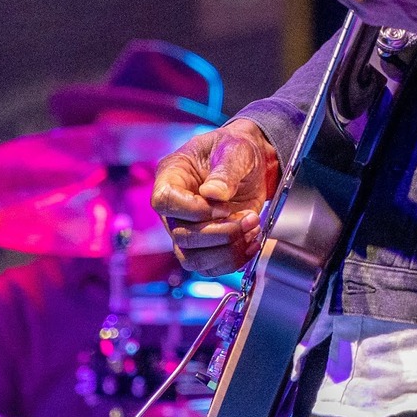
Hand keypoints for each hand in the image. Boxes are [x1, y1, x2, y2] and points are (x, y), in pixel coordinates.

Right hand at [151, 119, 280, 273]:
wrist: (252, 163)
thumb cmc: (236, 149)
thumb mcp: (235, 149)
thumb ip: (226, 170)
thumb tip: (214, 194)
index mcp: (172, 176)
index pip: (164, 201)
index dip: (194, 210)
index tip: (224, 206)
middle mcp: (174, 208)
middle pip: (181, 236)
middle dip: (221, 233)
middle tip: (249, 218)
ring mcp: (187, 228)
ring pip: (192, 258)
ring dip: (228, 250)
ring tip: (252, 229)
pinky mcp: (205, 244)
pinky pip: (209, 267)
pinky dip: (233, 260)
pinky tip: (251, 242)